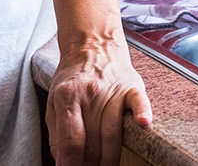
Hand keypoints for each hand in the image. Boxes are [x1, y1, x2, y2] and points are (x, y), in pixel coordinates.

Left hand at [46, 38, 152, 165]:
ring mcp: (113, 90)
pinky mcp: (132, 87)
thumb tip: (63, 162)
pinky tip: (143, 124)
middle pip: (94, 144)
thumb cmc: (73, 77)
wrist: (93, 43)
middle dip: (91, 165)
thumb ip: (57, 134)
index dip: (71, 165)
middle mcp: (91, 94)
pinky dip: (142, 113)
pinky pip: (139, 102)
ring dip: (110, 159)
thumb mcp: (54, 102)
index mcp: (68, 97)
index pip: (72, 142)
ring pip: (114, 134)